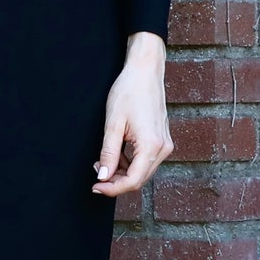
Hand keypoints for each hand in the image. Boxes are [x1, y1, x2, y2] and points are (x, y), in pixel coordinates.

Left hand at [93, 32, 172, 196]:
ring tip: (103, 160)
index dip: (112, 189)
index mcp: (151, 146)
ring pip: (142, 172)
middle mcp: (163, 149)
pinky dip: (130, 163)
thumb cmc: (128, 91)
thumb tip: (103, 177)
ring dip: (122, 172)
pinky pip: (146, 161)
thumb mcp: (113, 124)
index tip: (95, 186)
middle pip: (139, 179)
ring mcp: (165, 145)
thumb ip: (108, 153)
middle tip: (96, 173)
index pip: (132, 181)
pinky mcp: (162, 140)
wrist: (145, 71)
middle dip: (116, 182)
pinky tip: (116, 153)